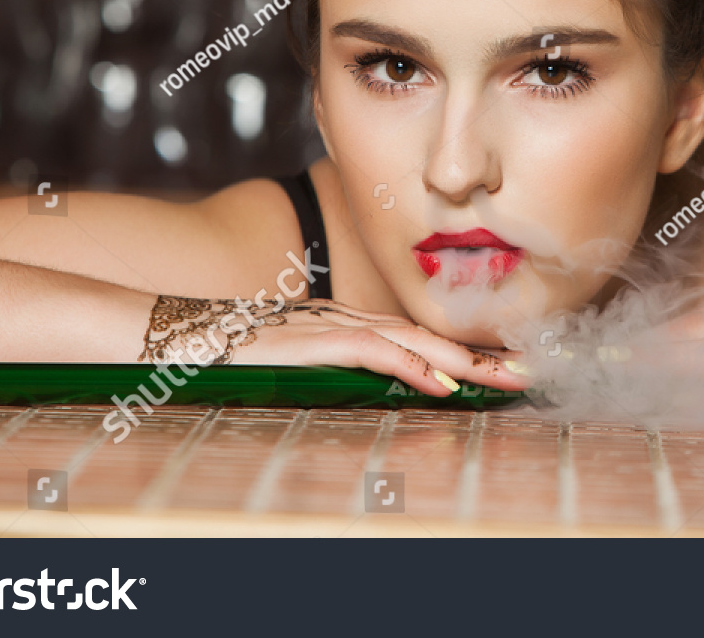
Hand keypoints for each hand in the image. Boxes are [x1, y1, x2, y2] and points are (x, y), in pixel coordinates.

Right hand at [152, 297, 531, 397]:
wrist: (170, 332)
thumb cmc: (226, 353)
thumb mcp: (290, 362)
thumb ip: (333, 367)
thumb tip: (383, 385)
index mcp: (343, 322)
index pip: (418, 336)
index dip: (467, 351)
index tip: (510, 367)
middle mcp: (344, 317)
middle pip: (429, 333)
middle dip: (485, 354)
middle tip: (533, 370)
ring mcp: (327, 326)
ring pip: (412, 339)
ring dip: (465, 361)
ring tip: (508, 378)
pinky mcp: (309, 340)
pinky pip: (370, 352)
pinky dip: (410, 366)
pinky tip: (440, 383)